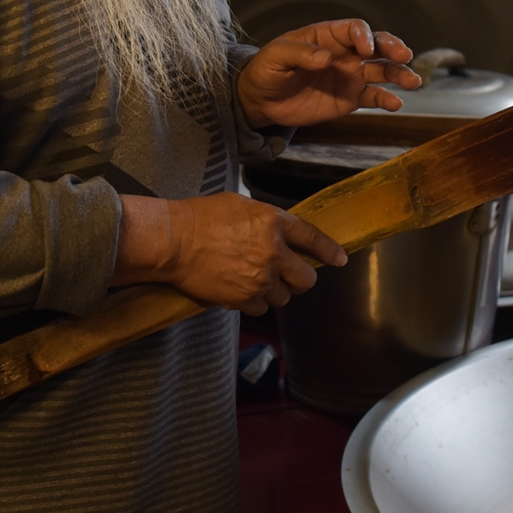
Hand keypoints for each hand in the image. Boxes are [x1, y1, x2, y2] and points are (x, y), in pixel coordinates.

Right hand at [113, 192, 345, 314]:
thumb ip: (267, 220)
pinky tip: (239, 289)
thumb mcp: (241, 205)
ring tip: (255, 280)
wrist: (173, 241)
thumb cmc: (201, 217)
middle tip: (288, 276)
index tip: (340, 259)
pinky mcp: (243, 298)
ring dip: (274, 292)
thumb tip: (280, 233)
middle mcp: (273, 252)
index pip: (313, 238)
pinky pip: (260, 308)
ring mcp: (259, 278)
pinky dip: (253, 302)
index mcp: (274, 222)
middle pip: (306, 279)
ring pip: (283, 298)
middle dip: (300, 279)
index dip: (329, 250)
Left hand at [235, 18, 420, 129]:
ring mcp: (351, 76)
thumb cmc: (268, 69)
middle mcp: (346, 53)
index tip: (366, 49)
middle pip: (377, 46)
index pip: (355, 29)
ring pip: (382, 71)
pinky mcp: (351, 99)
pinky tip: (395, 104)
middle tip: (404, 55)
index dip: (364, 36)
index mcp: (329, 36)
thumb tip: (326, 59)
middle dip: (393, 48)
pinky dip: (386, 99)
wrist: (263, 100)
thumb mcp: (277, 56)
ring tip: (412, 82)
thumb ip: (300, 54)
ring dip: (400, 74)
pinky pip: (373, 97)